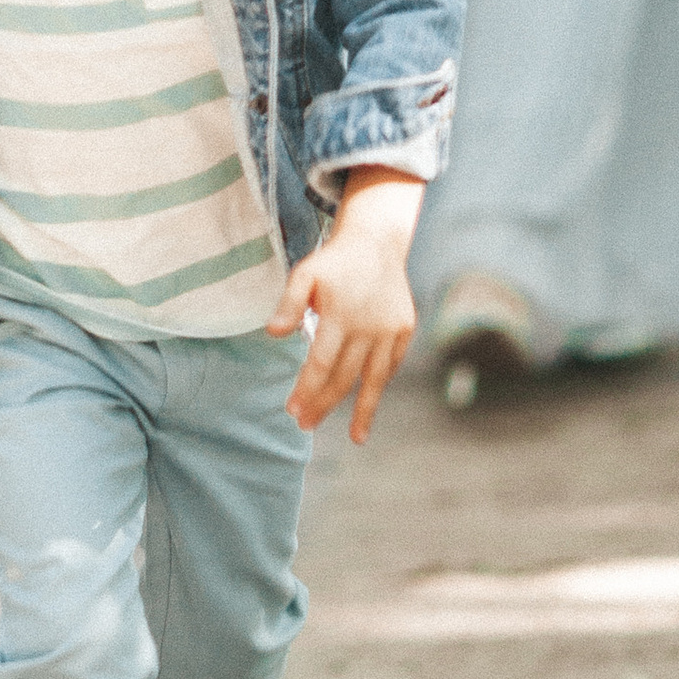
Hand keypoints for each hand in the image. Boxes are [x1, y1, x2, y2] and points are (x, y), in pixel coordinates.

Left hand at [268, 166, 422, 442]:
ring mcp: (391, 330)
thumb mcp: (305, 273)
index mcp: (342, 315)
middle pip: (345, 377)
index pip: (321, 363)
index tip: (292, 410)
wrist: (376, 241)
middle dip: (324, 404)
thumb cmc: (333, 262)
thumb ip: (289, 303)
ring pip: (375, 379)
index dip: (307, 389)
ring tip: (356, 437)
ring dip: (364, 410)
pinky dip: (379, 384)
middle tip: (306, 425)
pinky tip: (368, 402)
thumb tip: (273, 334)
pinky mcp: (405, 329)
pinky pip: (391, 365)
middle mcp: (369, 327)